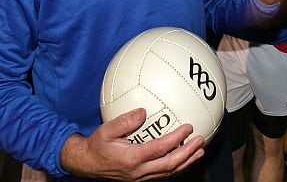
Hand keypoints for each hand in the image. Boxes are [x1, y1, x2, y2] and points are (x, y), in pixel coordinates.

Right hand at [60, 108, 204, 180]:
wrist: (86, 164)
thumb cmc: (96, 145)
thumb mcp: (105, 130)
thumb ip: (124, 121)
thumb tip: (142, 112)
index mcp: (131, 158)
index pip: (159, 149)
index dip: (176, 139)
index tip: (188, 127)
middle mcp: (138, 171)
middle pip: (169, 165)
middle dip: (188, 153)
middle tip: (200, 140)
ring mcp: (140, 177)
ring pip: (168, 172)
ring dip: (186, 162)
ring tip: (200, 151)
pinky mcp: (141, 178)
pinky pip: (162, 173)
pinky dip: (176, 166)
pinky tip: (185, 157)